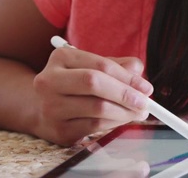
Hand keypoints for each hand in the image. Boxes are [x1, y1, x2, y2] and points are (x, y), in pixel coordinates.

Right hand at [31, 46, 152, 145]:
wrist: (41, 107)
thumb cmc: (74, 84)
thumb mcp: (92, 66)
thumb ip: (117, 65)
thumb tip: (138, 71)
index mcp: (61, 57)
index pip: (101, 65)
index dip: (127, 77)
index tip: (146, 87)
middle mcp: (50, 80)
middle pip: (95, 83)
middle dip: (126, 94)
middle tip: (145, 102)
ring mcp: (51, 107)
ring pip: (97, 108)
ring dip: (125, 112)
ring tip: (138, 112)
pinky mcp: (58, 130)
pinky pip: (94, 127)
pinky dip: (114, 123)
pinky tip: (122, 119)